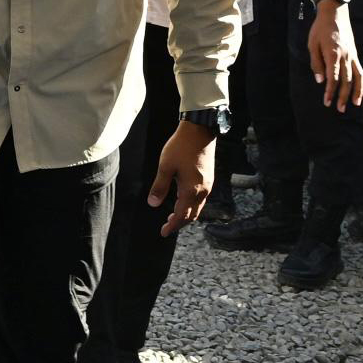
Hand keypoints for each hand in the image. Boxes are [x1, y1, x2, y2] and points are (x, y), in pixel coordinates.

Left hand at [148, 121, 215, 236]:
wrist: (200, 131)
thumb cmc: (181, 147)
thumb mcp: (165, 167)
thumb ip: (159, 186)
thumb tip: (153, 203)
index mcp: (191, 190)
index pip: (182, 215)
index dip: (172, 226)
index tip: (163, 232)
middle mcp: (203, 190)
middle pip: (192, 215)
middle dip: (179, 223)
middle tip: (167, 226)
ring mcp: (208, 184)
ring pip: (198, 207)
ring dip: (186, 214)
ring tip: (172, 215)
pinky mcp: (209, 178)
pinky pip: (201, 199)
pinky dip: (191, 205)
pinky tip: (182, 201)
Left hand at [307, 0, 362, 109]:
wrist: (335, 13)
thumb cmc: (320, 29)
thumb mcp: (312, 45)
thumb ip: (316, 63)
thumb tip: (320, 80)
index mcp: (332, 54)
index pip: (333, 77)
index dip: (330, 91)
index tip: (327, 101)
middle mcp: (345, 56)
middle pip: (346, 80)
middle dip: (342, 96)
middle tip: (338, 108)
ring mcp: (352, 55)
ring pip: (357, 77)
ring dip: (356, 92)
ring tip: (354, 104)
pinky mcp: (355, 54)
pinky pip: (360, 71)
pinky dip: (361, 82)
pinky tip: (359, 91)